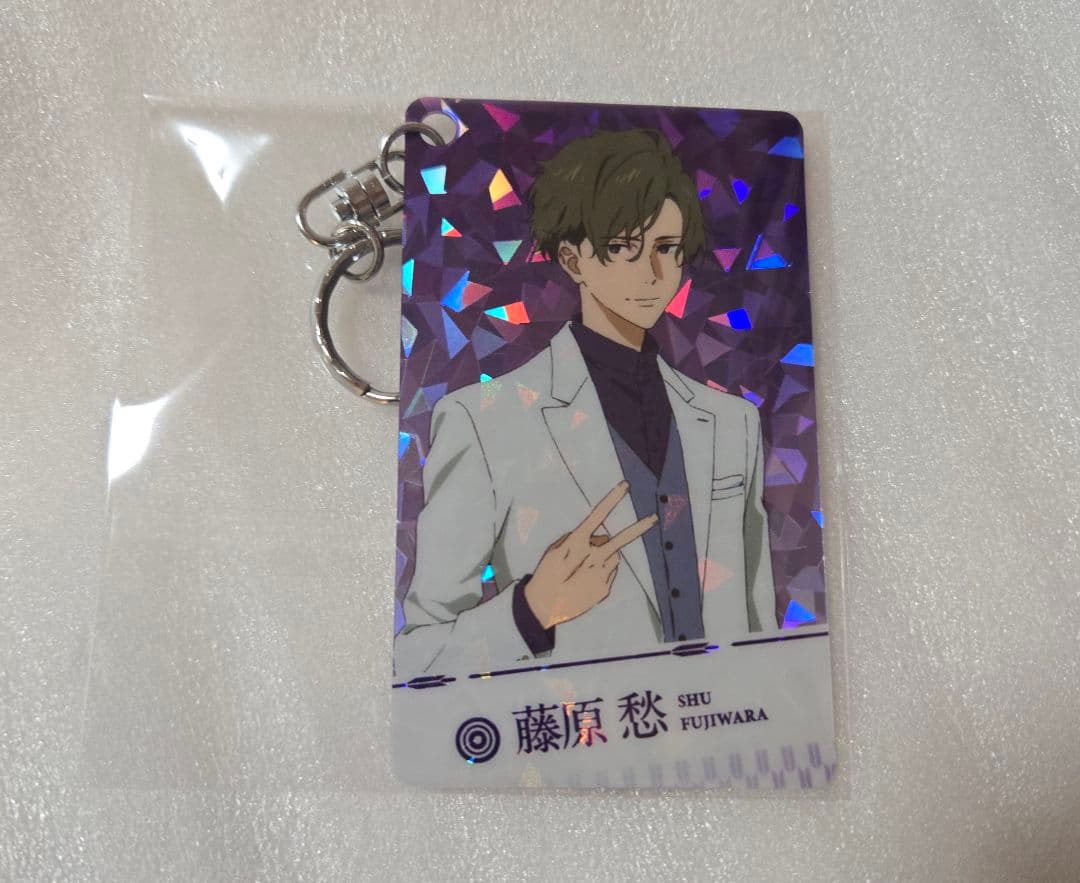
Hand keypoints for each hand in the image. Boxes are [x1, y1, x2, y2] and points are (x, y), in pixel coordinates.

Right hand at [524, 481, 658, 628]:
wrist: (543, 606)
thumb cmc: (547, 573)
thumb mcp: (555, 549)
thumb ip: (577, 537)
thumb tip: (601, 537)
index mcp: (576, 542)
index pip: (597, 515)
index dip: (612, 499)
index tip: (625, 486)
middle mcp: (592, 557)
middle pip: (621, 539)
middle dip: (639, 528)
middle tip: (655, 519)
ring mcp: (601, 574)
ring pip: (613, 555)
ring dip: (606, 555)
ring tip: (585, 567)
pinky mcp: (605, 588)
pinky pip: (610, 571)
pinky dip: (603, 571)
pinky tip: (586, 579)